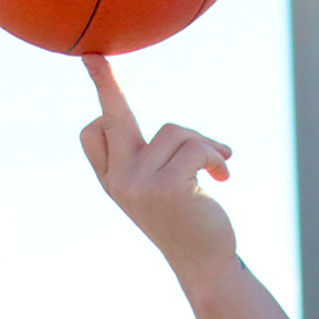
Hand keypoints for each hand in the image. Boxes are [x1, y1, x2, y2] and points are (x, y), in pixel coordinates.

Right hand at [80, 54, 237, 279]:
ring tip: (217, 166)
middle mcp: (118, 180)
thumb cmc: (191, 220)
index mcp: (112, 179)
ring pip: (176, 131)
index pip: (95, 132)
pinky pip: (196, 147)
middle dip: (107, 83)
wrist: (205, 262)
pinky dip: (216, 156)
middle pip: (113, 118)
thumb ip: (160, 162)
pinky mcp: (165, 187)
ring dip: (204, 144)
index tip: (96, 63)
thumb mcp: (166, 189)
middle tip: (95, 56)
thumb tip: (188, 136)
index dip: (104, 102)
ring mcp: (138, 184)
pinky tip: (223, 177)